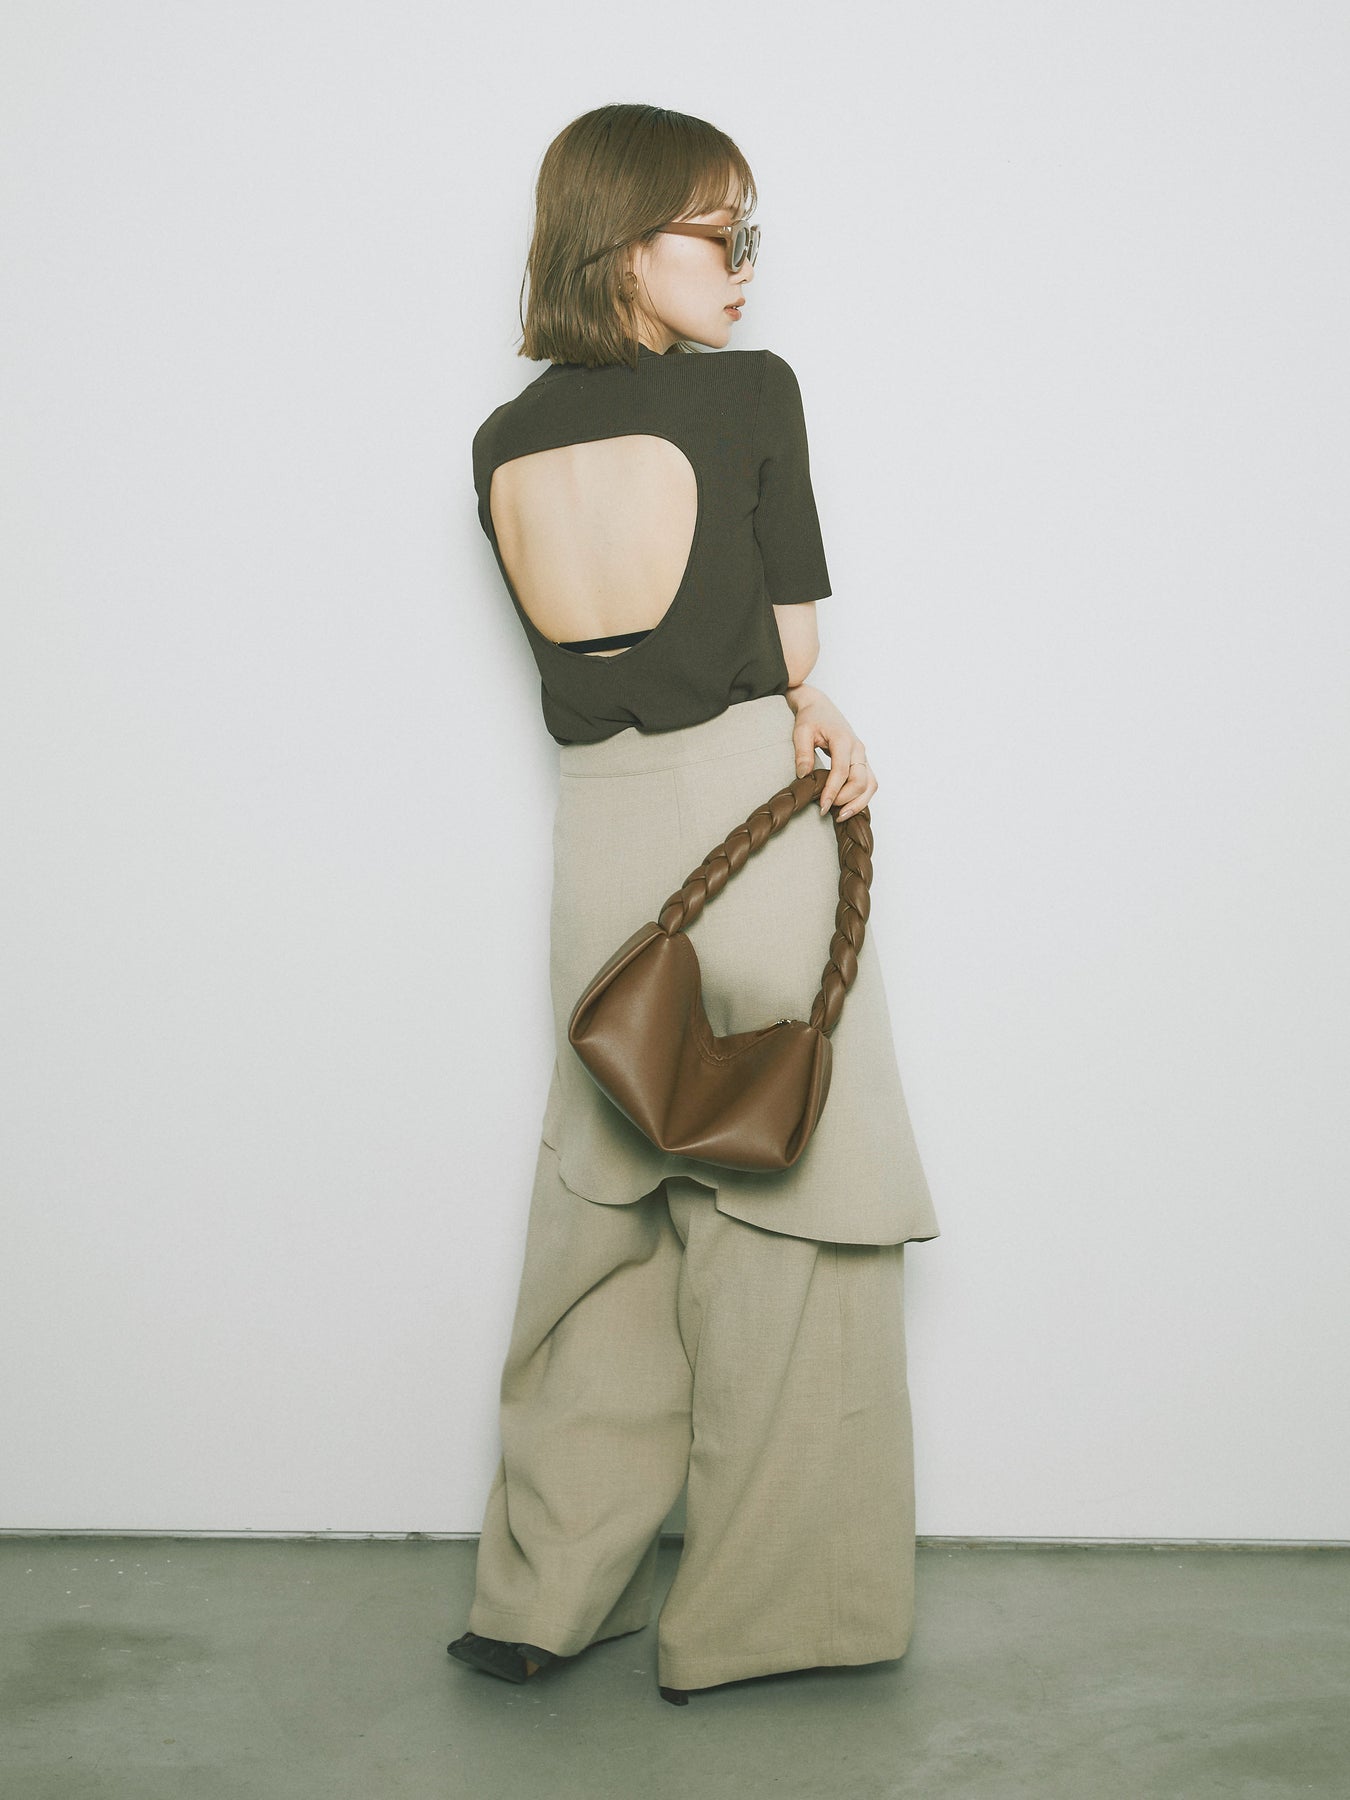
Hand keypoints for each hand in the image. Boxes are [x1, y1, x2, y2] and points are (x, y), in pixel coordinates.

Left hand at [786, 684, 877, 820]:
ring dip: (858, 802)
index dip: (833, 791)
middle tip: (829, 811)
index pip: (842, 772)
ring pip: (870, 784)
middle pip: (861, 781)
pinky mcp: (862, 761)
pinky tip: (847, 806)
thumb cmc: (811, 717)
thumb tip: (803, 776)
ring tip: (841, 815)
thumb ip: (802, 753)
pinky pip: (868, 782)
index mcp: (843, 740)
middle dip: (847, 800)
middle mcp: (857, 749)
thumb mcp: (801, 732)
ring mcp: (862, 755)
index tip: (822, 806)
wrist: (820, 706)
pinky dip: (861, 797)